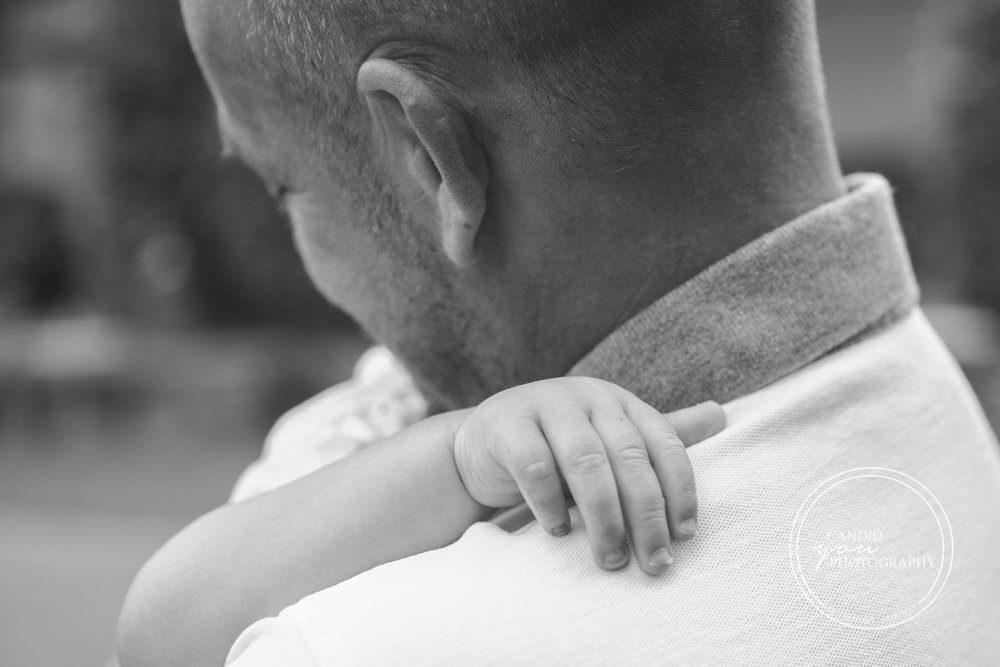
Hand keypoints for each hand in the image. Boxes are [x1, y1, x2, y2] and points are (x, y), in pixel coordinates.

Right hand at [453, 377, 725, 575]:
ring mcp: (545, 406)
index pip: (664, 443)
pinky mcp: (507, 426)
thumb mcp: (610, 438)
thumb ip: (658, 436)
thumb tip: (722, 415)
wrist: (483, 442)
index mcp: (620, 402)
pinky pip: (535, 466)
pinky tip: (558, 532)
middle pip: (629, 457)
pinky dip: (551, 504)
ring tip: (611, 559)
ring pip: (586, 462)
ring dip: (604, 517)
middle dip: (647, 516)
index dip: (680, 491)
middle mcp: (588, 397)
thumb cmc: (558, 446)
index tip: (686, 537)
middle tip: (655, 563)